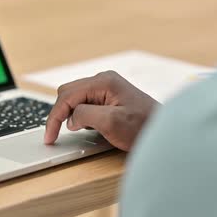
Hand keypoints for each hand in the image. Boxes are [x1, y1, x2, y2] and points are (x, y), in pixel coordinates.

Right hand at [43, 71, 159, 150]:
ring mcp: (106, 87)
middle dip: (60, 113)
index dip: (54, 117)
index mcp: (103, 82)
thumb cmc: (144, 128)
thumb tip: (70, 118)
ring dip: (69, 114)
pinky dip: (78, 114)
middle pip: (67, 93)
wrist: (166, 134)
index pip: (67, 96)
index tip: (49, 136)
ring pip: (74, 97)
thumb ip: (85, 116)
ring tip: (72, 131)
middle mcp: (103, 80)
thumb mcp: (111, 123)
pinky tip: (83, 126)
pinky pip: (84, 102)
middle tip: (57, 134)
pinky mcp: (109, 97)